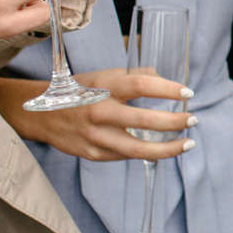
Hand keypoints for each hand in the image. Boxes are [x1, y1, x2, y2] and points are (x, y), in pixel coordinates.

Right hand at [0, 67, 196, 162]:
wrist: (39, 113)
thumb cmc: (77, 91)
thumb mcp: (102, 76)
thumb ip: (132, 76)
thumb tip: (162, 76)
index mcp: (103, 87)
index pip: (142, 85)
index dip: (168, 89)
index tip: (187, 93)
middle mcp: (100, 111)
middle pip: (145, 120)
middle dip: (175, 122)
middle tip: (193, 119)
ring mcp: (96, 136)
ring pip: (139, 149)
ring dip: (169, 148)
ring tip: (188, 143)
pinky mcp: (94, 154)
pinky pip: (126, 156)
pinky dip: (147, 154)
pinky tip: (162, 150)